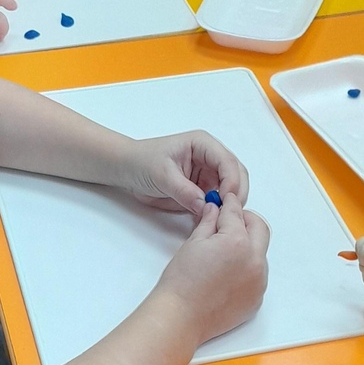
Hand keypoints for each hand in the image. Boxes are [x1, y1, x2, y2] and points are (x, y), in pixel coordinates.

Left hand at [119, 130, 249, 216]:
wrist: (127, 169)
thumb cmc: (141, 162)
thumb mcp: (162, 175)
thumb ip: (184, 191)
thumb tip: (205, 207)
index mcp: (202, 144)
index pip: (227, 161)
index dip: (232, 180)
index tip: (227, 200)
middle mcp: (210, 158)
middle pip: (236, 174)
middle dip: (236, 194)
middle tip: (228, 214)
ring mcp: (207, 174)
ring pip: (230, 190)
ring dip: (228, 204)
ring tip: (219, 218)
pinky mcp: (202, 189)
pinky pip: (216, 202)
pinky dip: (217, 212)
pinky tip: (211, 220)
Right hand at [155, 192, 269, 343]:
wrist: (181, 317)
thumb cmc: (182, 281)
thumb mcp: (194, 242)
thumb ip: (209, 221)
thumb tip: (215, 209)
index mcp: (238, 242)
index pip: (237, 213)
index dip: (229, 203)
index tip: (227, 200)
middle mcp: (255, 261)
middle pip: (260, 228)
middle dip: (246, 220)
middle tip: (229, 221)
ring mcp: (258, 282)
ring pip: (260, 252)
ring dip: (248, 245)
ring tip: (225, 251)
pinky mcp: (257, 298)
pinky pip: (258, 275)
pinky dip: (247, 267)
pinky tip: (227, 272)